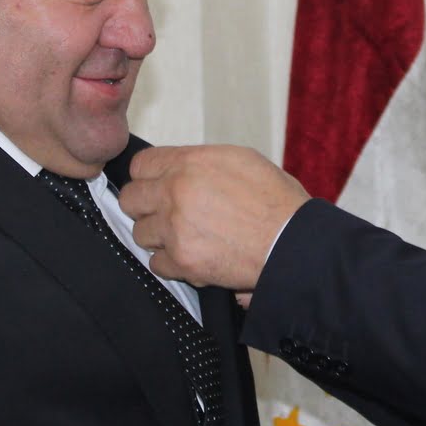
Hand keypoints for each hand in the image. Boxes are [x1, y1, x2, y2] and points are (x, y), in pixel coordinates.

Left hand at [119, 145, 309, 290]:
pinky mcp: (182, 260)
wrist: (294, 243)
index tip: (157, 188)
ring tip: (187, 238)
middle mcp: (176, 192)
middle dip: (146, 208)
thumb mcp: (242, 161)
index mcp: (191, 163)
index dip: (148, 178)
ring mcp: (176, 227)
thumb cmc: (277, 202)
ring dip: (160, 238)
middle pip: (131, 199)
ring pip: (140, 234)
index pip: (141, 166)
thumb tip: (178, 170)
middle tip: (168, 215)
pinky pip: (157, 264)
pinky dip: (173, 264)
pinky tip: (195, 257)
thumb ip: (201, 163)